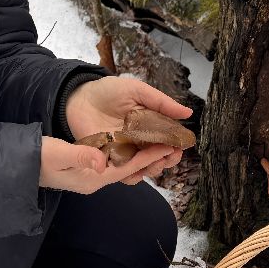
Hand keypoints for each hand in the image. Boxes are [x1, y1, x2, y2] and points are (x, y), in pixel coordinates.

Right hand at [39, 137, 181, 193]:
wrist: (21, 166)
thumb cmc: (37, 159)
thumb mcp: (57, 154)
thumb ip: (79, 156)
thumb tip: (101, 160)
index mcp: (93, 178)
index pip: (129, 167)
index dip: (149, 156)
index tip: (169, 146)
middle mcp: (97, 179)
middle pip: (132, 169)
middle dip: (153, 159)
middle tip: (176, 146)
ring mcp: (93, 175)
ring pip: (126, 166)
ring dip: (145, 156)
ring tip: (164, 145)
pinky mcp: (88, 168)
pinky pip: (116, 162)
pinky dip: (131, 153)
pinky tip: (139, 144)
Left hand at [65, 76, 192, 184]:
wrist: (80, 97)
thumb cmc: (109, 91)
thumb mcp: (137, 91)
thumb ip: (161, 102)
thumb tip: (188, 113)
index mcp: (151, 125)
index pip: (169, 141)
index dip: (176, 148)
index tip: (178, 149)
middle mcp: (141, 141)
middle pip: (159, 158)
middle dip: (166, 161)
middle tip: (166, 157)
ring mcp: (125, 151)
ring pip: (143, 168)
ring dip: (151, 170)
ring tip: (151, 164)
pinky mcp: (110, 158)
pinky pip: (122, 173)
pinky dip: (130, 176)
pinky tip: (133, 173)